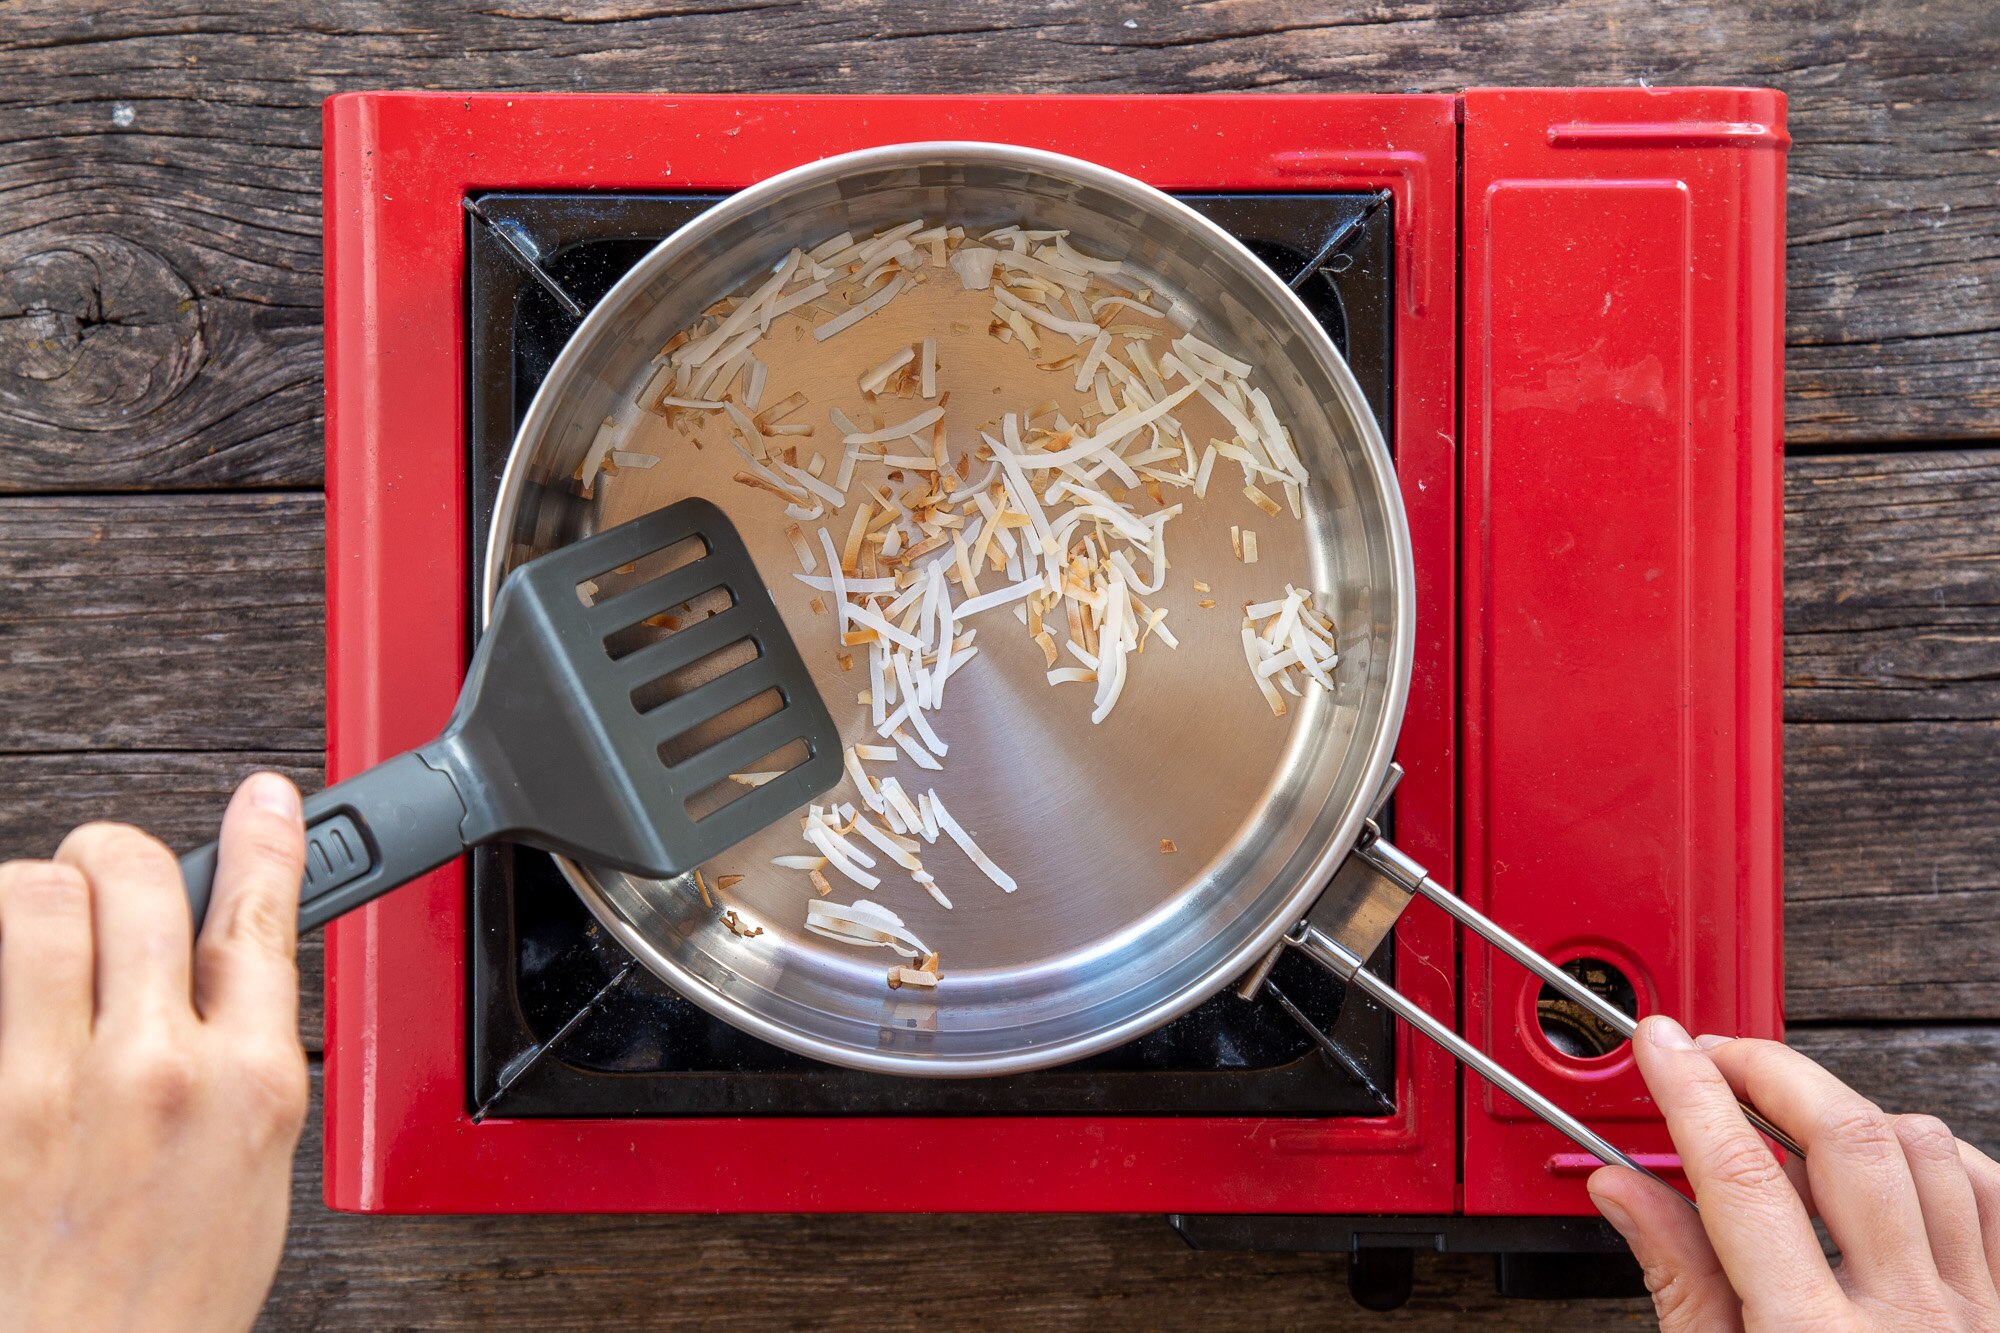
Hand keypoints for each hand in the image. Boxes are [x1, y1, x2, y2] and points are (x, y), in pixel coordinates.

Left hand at [0, 773, 308, 1332]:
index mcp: (248, 1084)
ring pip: (31, 901)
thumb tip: (228, 962)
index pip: (256, 914)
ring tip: (45, 926)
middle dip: (120, 858)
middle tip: (114, 876)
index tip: (261, 801)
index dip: (264, 838)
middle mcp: (149, 1071)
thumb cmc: (165, 1299)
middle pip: (130, 874)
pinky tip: (11, 990)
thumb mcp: (259, 1168)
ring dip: (39, 895)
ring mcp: (43, 1087)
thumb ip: (247, 1051)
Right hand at [1590, 1015, 1999, 1330]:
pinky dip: (1937, 1156)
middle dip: (1769, 1069)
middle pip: (1845, 1137)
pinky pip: (1995, 1196)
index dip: (1689, 1094)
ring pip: (1926, 1151)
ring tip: (1791, 1117)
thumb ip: (1680, 1285)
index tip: (1659, 1049)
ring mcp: (1978, 1319)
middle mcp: (1911, 1325)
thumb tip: (1627, 1191)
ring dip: (1848, 1111)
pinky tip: (1889, 1161)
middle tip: (1715, 1053)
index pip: (1739, 1179)